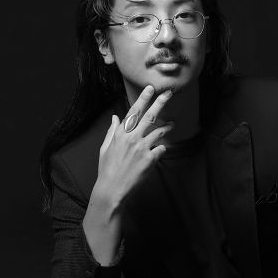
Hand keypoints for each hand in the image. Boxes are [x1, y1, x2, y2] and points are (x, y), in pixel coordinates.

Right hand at [95, 85, 173, 209]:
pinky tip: (160, 150)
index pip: (133, 111)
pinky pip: (161, 149)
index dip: (143, 99)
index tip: (150, 88)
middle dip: (160, 103)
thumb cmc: (107, 169)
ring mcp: (142, 148)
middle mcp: (132, 138)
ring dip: (167, 127)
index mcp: (120, 134)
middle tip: (169, 94)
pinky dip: (161, 148)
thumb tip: (115, 117)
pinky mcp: (150, 159)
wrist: (112, 189)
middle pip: (149, 116)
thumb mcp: (105, 148)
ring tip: (172, 124)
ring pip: (159, 131)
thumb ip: (112, 131)